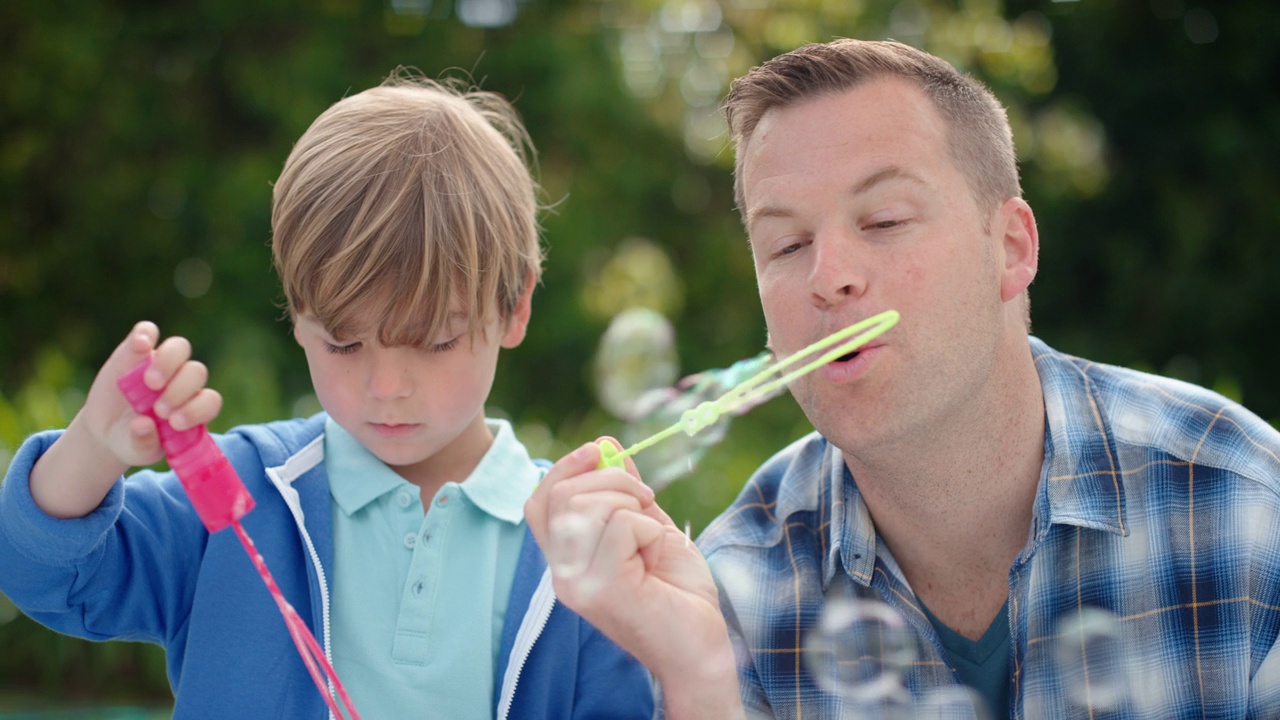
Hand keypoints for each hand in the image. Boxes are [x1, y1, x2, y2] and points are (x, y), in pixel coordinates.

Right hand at [29, 322, 222, 517]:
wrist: (107, 430)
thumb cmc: (133, 441)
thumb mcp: (137, 451)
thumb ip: (144, 444)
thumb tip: (144, 424)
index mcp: (192, 407)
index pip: (210, 400)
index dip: (198, 409)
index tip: (175, 423)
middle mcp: (182, 382)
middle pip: (196, 372)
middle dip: (181, 389)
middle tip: (159, 410)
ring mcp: (160, 363)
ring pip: (179, 347)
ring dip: (168, 363)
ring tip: (150, 383)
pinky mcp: (135, 351)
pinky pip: (147, 331)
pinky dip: (145, 334)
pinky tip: (140, 345)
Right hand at [525, 441, 743, 719]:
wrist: (703, 649)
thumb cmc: (680, 594)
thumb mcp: (651, 529)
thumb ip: (626, 494)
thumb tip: (607, 448)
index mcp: (568, 561)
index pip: (538, 503)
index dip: (564, 468)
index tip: (599, 451)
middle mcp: (563, 574)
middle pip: (561, 496)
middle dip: (611, 480)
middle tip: (646, 499)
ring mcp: (578, 584)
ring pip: (587, 506)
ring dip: (632, 503)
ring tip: (653, 533)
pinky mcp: (603, 589)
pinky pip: (621, 525)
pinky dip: (649, 529)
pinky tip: (656, 555)